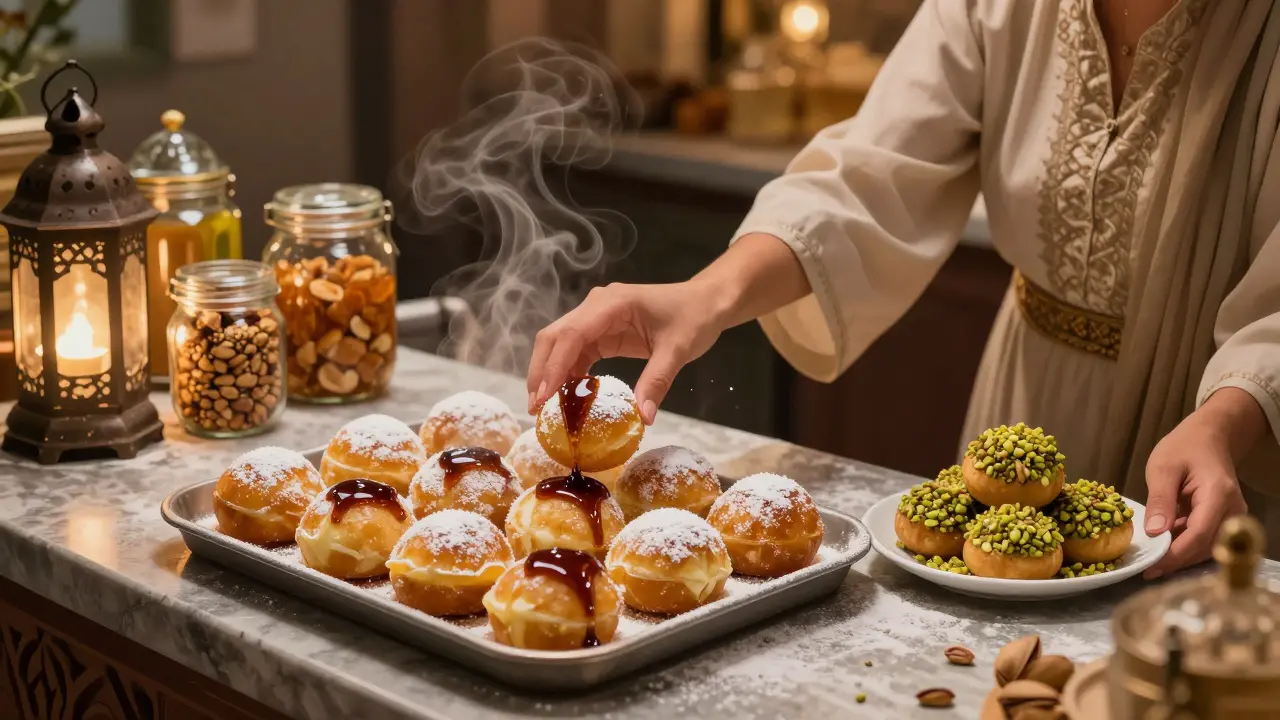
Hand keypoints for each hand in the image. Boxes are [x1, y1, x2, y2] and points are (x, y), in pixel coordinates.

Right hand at [525, 281, 726, 423]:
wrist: (706, 301)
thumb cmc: (694, 317)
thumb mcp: (679, 350)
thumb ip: (657, 381)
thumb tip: (642, 417)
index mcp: (611, 304)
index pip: (571, 334)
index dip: (554, 366)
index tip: (543, 396)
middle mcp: (596, 307)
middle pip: (554, 337)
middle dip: (541, 372)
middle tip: (535, 408)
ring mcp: (596, 318)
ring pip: (560, 345)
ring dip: (550, 375)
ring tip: (546, 410)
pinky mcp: (601, 332)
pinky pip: (576, 353)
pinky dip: (568, 375)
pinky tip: (567, 398)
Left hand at [1143, 388, 1262, 578]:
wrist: (1209, 437)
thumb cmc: (1184, 448)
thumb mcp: (1163, 469)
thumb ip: (1160, 501)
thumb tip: (1155, 533)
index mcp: (1218, 495)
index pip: (1199, 535)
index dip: (1175, 555)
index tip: (1151, 567)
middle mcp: (1233, 510)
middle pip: (1207, 547)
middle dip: (1177, 561)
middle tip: (1148, 570)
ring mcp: (1233, 516)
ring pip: (1208, 548)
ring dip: (1182, 555)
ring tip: (1153, 559)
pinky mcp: (1226, 519)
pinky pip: (1208, 539)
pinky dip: (1186, 545)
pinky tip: (1165, 544)